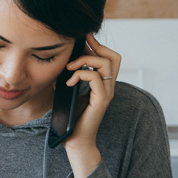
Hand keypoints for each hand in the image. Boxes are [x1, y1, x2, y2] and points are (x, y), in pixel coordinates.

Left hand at [61, 34, 121, 170]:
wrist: (75, 139)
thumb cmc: (71, 117)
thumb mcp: (71, 91)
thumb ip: (72, 76)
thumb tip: (63, 60)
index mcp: (103, 83)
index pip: (110, 57)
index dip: (99, 45)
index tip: (83, 38)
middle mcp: (109, 87)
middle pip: (114, 57)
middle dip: (96, 46)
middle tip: (80, 44)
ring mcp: (107, 93)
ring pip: (106, 64)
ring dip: (84, 59)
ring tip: (68, 67)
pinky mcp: (101, 100)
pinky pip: (95, 77)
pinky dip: (80, 74)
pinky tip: (68, 83)